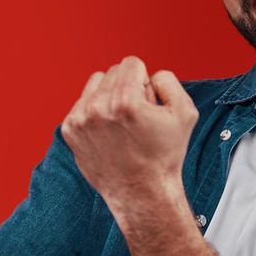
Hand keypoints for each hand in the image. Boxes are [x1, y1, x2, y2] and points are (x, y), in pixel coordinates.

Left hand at [61, 56, 197, 207]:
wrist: (142, 192)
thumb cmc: (164, 156)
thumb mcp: (185, 113)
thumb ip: (168, 80)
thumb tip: (148, 74)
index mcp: (125, 102)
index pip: (131, 63)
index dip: (145, 81)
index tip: (147, 103)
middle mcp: (98, 109)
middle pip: (113, 72)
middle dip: (128, 88)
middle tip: (137, 117)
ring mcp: (80, 121)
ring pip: (95, 84)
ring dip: (109, 95)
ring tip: (122, 123)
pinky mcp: (70, 131)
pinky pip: (82, 103)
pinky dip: (95, 112)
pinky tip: (109, 132)